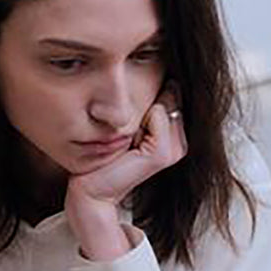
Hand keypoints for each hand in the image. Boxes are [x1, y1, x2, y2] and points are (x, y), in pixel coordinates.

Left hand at [65, 100, 187, 259]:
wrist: (92, 189)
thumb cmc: (104, 159)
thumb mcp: (128, 129)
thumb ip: (149, 108)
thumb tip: (165, 81)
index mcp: (174, 139)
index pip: (172, 95)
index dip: (146, 100)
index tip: (129, 126)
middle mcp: (178, 145)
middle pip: (170, 97)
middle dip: (144, 105)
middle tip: (125, 134)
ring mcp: (173, 150)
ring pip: (164, 104)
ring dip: (139, 113)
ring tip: (125, 139)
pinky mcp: (161, 154)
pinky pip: (157, 113)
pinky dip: (138, 119)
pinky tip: (125, 143)